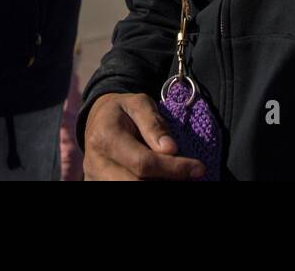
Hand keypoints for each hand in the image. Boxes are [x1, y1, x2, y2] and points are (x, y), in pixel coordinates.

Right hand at [83, 93, 205, 180]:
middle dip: (169, 182)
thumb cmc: (123, 110)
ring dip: (160, 185)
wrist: (98, 120)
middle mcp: (97, 163)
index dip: (174, 169)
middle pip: (137, 185)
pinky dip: (148, 185)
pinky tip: (164, 178)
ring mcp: (96, 179)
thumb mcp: (140, 104)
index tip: (198, 168)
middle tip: (191, 176)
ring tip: (179, 177)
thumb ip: (154, 124)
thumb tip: (171, 150)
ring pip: (132, 190)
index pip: (143, 163)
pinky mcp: (99, 186)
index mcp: (106, 138)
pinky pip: (125, 191)